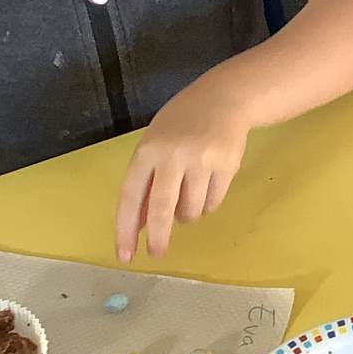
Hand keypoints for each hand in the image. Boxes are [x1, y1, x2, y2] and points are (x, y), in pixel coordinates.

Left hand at [115, 81, 248, 261]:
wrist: (225, 98)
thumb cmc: (182, 124)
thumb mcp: (155, 145)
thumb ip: (145, 182)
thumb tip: (139, 225)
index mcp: (148, 150)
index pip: (130, 196)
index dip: (126, 229)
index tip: (125, 255)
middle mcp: (173, 155)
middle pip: (162, 208)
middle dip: (158, 237)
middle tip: (157, 253)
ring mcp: (202, 160)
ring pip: (191, 210)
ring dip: (187, 215)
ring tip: (189, 195)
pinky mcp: (227, 165)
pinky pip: (213, 203)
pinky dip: (207, 204)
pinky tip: (207, 184)